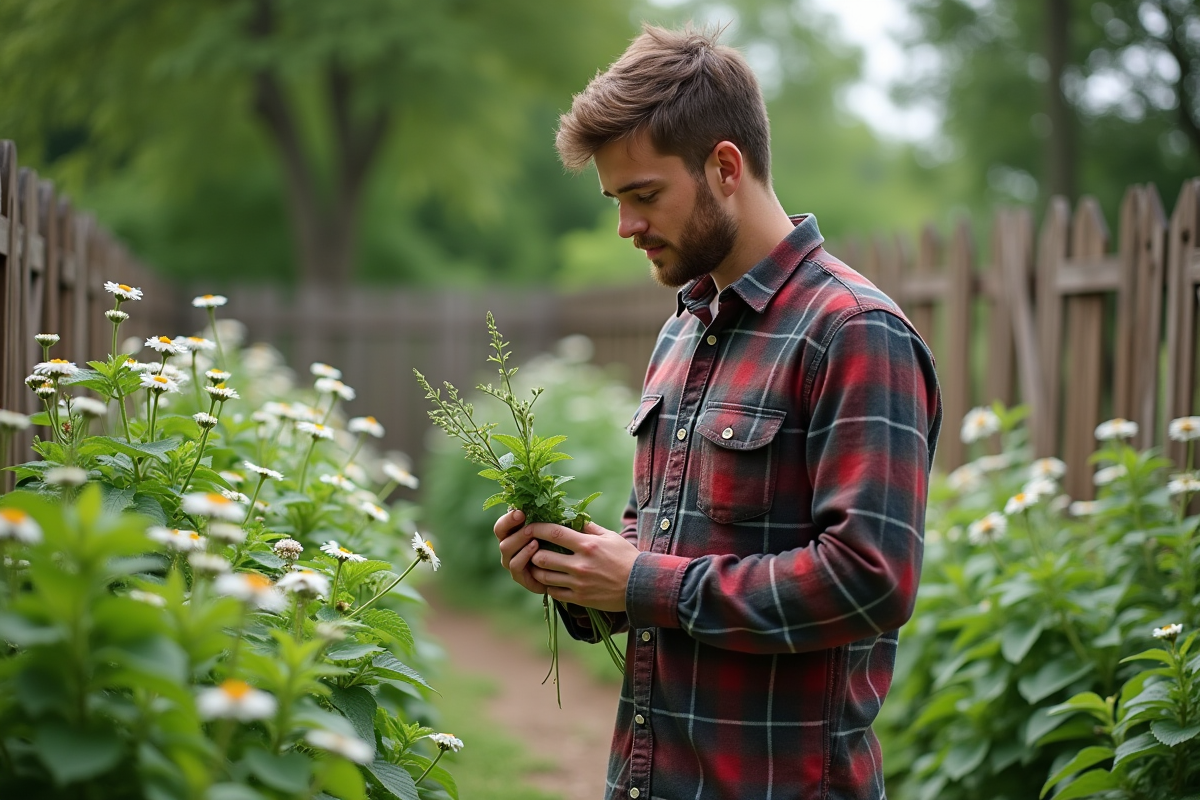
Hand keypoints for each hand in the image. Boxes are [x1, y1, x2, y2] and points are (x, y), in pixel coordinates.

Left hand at [494, 509, 639, 611]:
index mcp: (587, 545)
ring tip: (538, 564)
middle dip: (533, 551)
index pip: (554, 533)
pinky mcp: (580, 598)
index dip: (537, 528)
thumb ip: (589, 527)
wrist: (641, 585)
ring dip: (537, 569)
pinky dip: (549, 586)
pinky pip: (554, 593)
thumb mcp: (610, 537)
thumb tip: (572, 517)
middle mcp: (580, 564)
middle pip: (542, 557)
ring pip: (544, 576)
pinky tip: (551, 580)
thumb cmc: (626, 557)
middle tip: (531, 548)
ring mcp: (578, 583)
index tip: (530, 526)